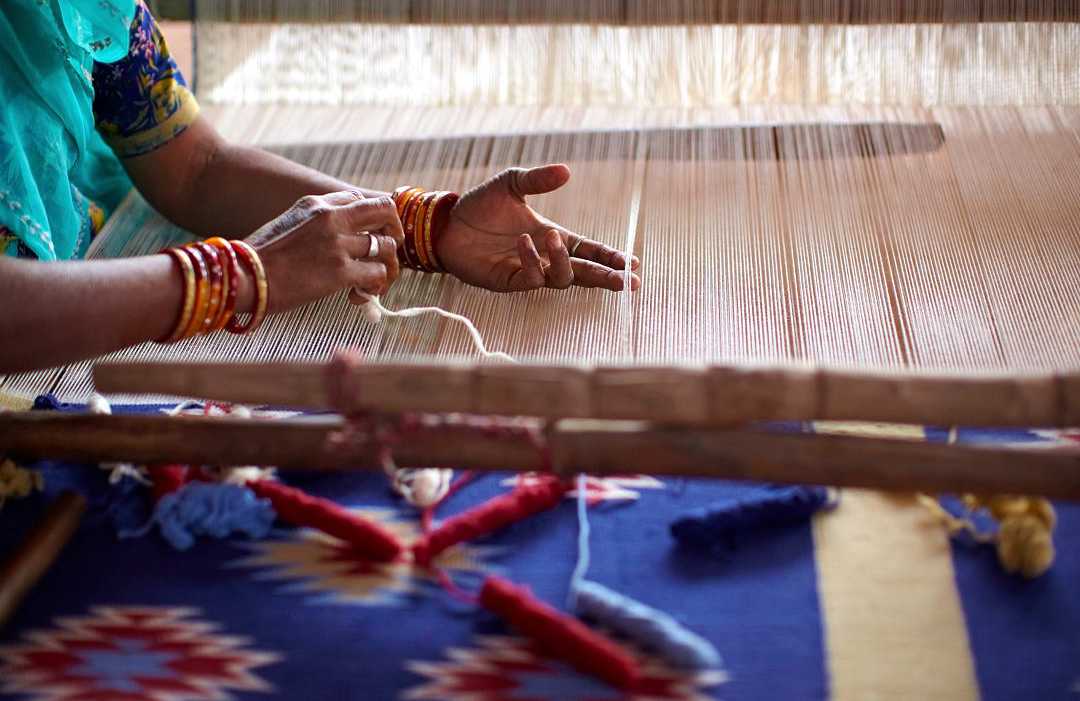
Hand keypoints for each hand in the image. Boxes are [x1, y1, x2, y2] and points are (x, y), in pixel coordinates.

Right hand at [242, 191, 402, 313]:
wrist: (243, 277)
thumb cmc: (259, 259)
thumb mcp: (287, 225)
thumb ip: (314, 225)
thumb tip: (340, 240)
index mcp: (317, 204)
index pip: (360, 200)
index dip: (372, 219)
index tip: (371, 236)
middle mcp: (332, 217)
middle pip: (385, 211)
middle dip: (394, 231)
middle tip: (387, 250)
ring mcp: (338, 244)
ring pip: (386, 248)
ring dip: (385, 268)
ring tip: (370, 283)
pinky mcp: (340, 271)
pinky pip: (378, 274)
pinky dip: (374, 288)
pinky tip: (358, 296)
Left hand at [437, 164, 640, 292]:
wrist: (447, 223)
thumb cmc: (480, 206)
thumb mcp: (511, 184)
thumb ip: (538, 180)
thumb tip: (566, 171)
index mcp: (552, 236)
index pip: (588, 250)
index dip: (609, 257)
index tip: (631, 264)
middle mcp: (544, 257)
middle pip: (583, 273)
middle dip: (605, 277)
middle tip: (626, 282)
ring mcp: (527, 271)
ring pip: (560, 279)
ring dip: (563, 261)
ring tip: (553, 238)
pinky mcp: (507, 281)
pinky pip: (530, 280)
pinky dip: (533, 262)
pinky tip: (524, 243)